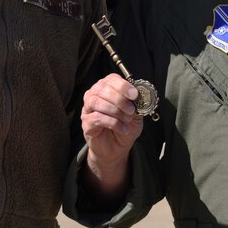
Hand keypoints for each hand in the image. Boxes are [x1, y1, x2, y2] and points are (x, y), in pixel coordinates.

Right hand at [80, 74, 143, 198]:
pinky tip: (122, 128)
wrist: (116, 148)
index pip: (111, 79)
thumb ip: (137, 104)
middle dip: (119, 99)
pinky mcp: (86, 122)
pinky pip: (96, 118)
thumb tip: (140, 96)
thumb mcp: (135, 114)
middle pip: (102, 88)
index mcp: (107, 88)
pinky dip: (112, 122)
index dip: (123, 85)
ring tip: (127, 119)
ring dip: (115, 110)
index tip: (134, 95)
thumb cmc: (125, 127)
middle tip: (131, 110)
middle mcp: (94, 95)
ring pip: (97, 102)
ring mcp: (88, 108)